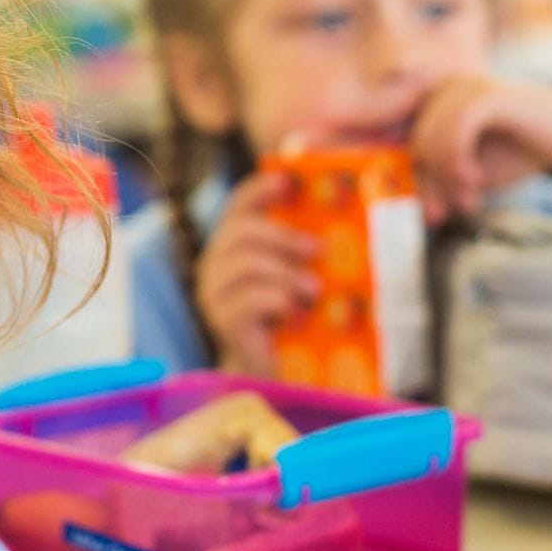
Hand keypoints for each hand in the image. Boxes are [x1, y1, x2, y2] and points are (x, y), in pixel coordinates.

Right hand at [193, 171, 319, 374]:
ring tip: (314, 288)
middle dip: (282, 235)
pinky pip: (249, 298)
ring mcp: (214, 294)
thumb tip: (337, 227)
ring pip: (246, 262)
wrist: (274, 369)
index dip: (260, 188)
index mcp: (233, 246)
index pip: (238, 204)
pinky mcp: (223, 321)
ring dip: (286, 272)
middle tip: (316, 248)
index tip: (287, 180)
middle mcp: (216, 265)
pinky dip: (278, 299)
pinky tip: (295, 309)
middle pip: (241, 230)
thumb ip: (304, 251)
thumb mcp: (298, 275)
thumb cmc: (292, 317)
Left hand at [410, 76, 551, 220]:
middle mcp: (444, 90)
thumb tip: (420, 211)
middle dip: (434, 186)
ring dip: (447, 179)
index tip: (434, 216)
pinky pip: (454, 132)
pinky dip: (458, 162)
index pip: (408, 146)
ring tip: (470, 199)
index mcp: (436, 104)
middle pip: (417, 145)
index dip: (418, 183)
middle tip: (456, 211)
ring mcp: (464, 88)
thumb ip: (442, 183)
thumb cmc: (519, 152)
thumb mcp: (471, 173)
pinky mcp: (486, 94)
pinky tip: (475, 180)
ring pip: (431, 140)